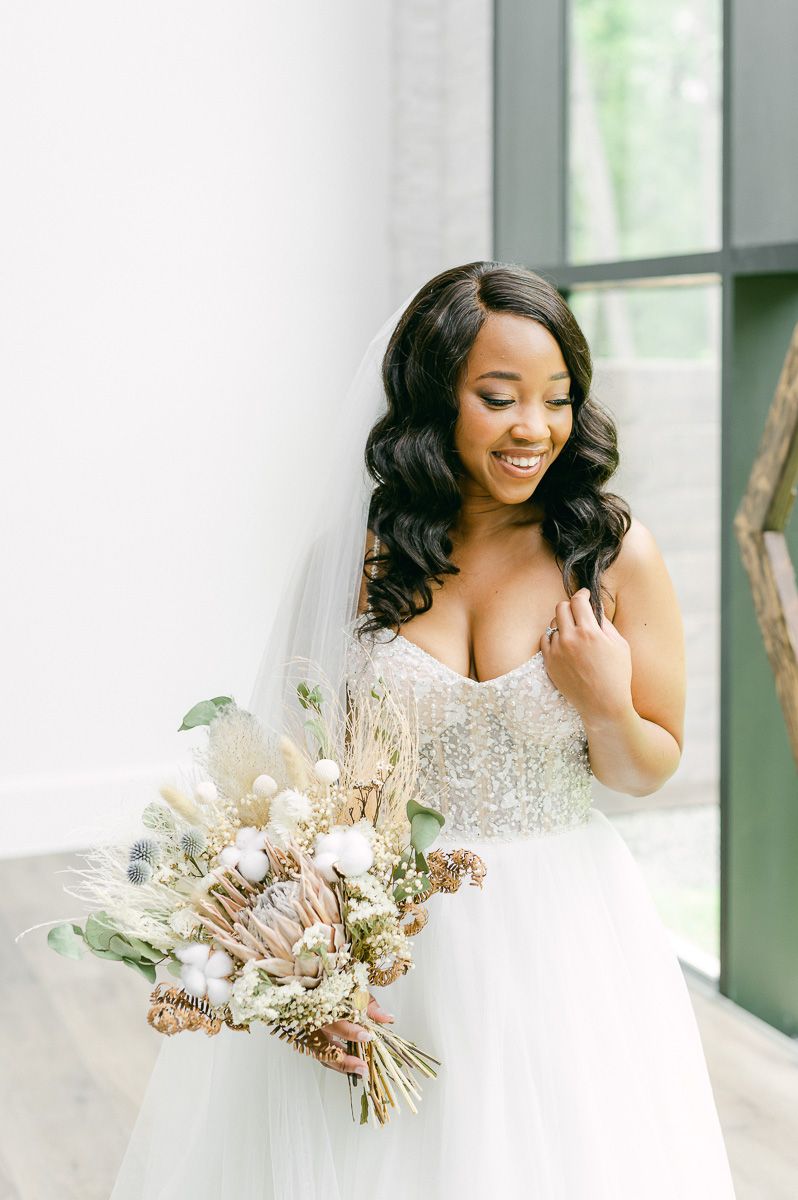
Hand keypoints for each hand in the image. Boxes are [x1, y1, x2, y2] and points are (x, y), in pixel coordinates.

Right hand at [313, 991, 394, 1077]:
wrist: (312, 985)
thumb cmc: (334, 988)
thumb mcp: (354, 991)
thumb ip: (370, 1006)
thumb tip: (388, 1018)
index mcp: (322, 1007)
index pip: (336, 1023)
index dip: (351, 1032)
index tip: (367, 1036)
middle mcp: (312, 1022)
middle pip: (324, 1047)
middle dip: (344, 1060)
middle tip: (363, 1067)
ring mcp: (308, 1033)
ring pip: (322, 1055)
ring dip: (342, 1066)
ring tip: (361, 1072)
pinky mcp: (309, 1041)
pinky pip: (322, 1055)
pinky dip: (337, 1062)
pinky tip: (352, 1067)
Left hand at [539, 588, 632, 724]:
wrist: (603, 704)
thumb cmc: (617, 675)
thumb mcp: (620, 645)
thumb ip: (605, 623)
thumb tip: (594, 609)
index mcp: (589, 632)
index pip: (578, 601)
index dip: (582, 594)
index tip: (585, 595)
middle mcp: (569, 639)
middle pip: (561, 607)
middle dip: (570, 606)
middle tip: (578, 612)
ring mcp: (556, 651)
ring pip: (552, 624)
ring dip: (563, 623)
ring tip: (574, 631)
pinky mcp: (549, 662)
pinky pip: (545, 640)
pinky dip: (554, 638)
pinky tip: (564, 643)